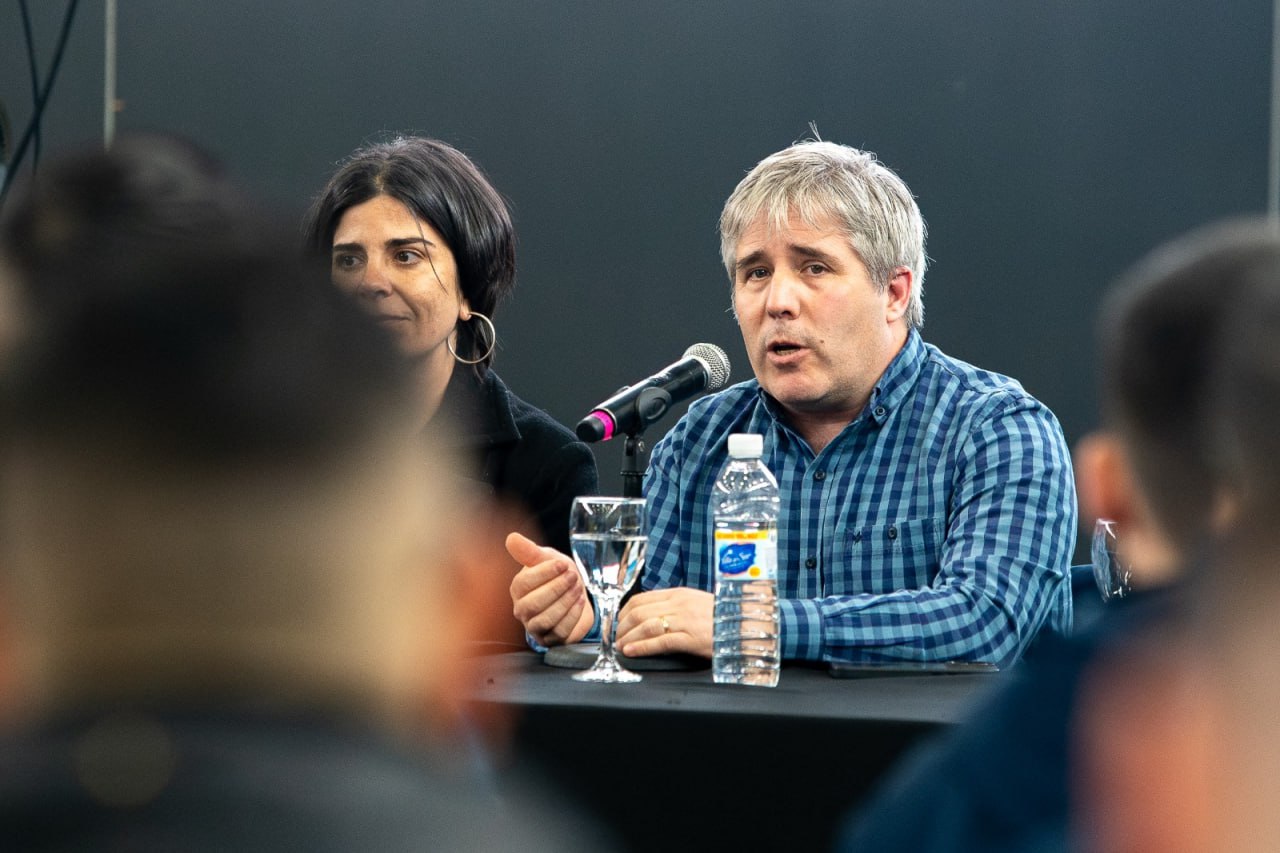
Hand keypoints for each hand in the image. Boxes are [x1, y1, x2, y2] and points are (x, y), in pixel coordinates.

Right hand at [507, 532, 593, 647]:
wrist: (576, 594)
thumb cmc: (558, 575)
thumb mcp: (547, 559)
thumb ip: (529, 551)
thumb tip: (511, 538)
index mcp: (518, 589)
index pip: (523, 584)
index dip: (543, 574)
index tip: (561, 564)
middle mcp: (522, 610)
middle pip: (533, 604)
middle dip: (555, 589)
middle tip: (572, 576)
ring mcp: (535, 627)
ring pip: (546, 620)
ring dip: (564, 603)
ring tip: (578, 588)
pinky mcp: (550, 640)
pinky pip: (559, 632)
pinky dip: (572, 616)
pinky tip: (580, 602)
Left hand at [615, 587, 713, 658]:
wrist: (746, 625)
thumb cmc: (722, 618)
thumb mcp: (696, 604)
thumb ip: (675, 607)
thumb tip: (653, 617)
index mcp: (679, 594)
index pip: (641, 599)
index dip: (623, 613)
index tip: (618, 624)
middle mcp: (679, 604)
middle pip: (639, 612)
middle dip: (621, 627)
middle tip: (614, 638)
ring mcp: (685, 620)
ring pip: (646, 625)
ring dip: (628, 637)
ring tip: (619, 647)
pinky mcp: (691, 638)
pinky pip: (660, 641)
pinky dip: (642, 647)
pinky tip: (632, 651)